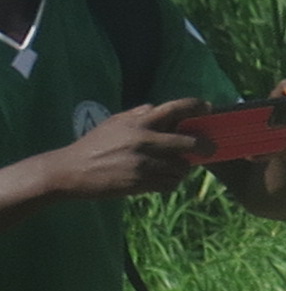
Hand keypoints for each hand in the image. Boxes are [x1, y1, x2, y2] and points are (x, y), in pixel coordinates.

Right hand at [40, 101, 210, 200]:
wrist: (71, 172)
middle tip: (210, 149)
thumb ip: (137, 114)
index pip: (174, 109)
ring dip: (183, 168)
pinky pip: (169, 184)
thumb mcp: (113, 122)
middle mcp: (144, 141)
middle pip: (188, 143)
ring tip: (177, 167)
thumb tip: (157, 107)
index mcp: (138, 123)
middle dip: (204, 146)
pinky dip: (171, 182)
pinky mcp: (140, 183)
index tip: (208, 108)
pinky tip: (165, 179)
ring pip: (181, 167)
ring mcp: (143, 164)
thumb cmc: (93, 145)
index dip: (196, 106)